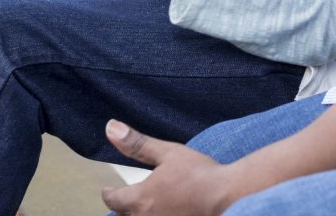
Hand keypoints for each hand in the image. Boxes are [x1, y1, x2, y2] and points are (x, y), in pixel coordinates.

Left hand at [101, 120, 233, 215]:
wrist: (228, 197)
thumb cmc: (199, 174)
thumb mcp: (168, 152)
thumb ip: (137, 143)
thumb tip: (111, 128)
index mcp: (140, 199)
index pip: (113, 200)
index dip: (109, 194)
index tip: (108, 190)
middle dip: (124, 207)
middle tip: (125, 198)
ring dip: (138, 213)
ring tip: (144, 206)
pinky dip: (155, 215)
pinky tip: (166, 210)